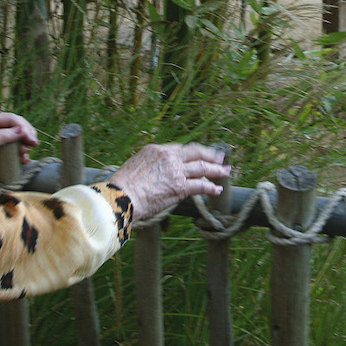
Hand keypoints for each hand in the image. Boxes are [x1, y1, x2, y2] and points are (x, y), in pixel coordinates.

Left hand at [0, 112, 38, 186]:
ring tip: (25, 154)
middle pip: (17, 128)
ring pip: (17, 140)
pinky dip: (21, 155)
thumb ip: (4, 135)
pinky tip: (23, 160)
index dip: (23, 127)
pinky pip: (14, 152)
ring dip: (24, 146)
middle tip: (33, 144)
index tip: (31, 138)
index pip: (12, 119)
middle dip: (26, 135)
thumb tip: (23, 130)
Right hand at [108, 143, 228, 219]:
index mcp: (156, 149)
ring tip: (225, 172)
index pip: (180, 149)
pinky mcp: (180, 187)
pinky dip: (211, 187)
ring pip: (202, 167)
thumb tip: (156, 174)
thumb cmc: (122, 186)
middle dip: (210, 155)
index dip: (192, 153)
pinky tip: (217, 189)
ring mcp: (176, 171)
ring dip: (216, 170)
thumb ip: (150, 166)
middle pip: (195, 152)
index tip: (198, 156)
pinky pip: (201, 185)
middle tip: (220, 158)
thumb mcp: (135, 166)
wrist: (121, 196)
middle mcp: (168, 156)